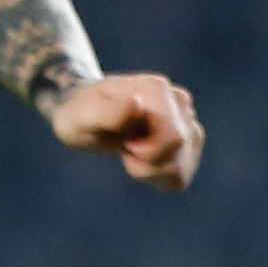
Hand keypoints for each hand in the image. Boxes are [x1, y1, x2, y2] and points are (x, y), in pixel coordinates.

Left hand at [45, 70, 202, 189]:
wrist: (84, 112)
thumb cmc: (79, 113)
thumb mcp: (82, 116)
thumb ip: (107, 113)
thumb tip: (137, 104)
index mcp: (156, 90)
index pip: (174, 137)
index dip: (145, 151)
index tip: (123, 142)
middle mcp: (178, 100)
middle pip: (180, 150)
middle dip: (147, 162)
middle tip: (124, 148)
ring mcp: (186, 118)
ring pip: (182, 163)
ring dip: (151, 169)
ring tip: (129, 150)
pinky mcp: (187, 136)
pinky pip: (182, 172)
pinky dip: (160, 176)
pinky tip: (142, 163)